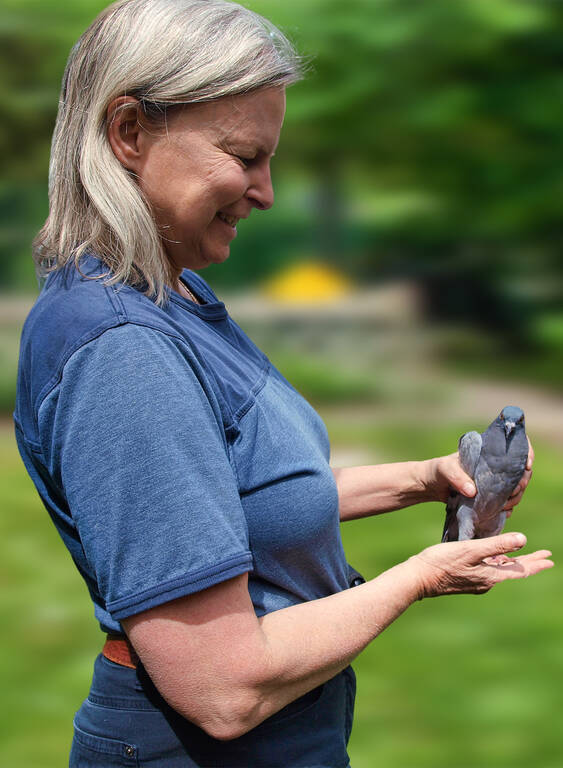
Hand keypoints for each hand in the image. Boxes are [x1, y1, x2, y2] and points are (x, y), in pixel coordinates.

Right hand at [411, 532, 552, 598]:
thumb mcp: (470, 550)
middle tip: (546, 557)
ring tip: (524, 556)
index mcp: (491, 576)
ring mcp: (476, 582)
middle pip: (514, 571)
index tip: (550, 559)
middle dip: (530, 562)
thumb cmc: (442, 562)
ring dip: (514, 561)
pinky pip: (489, 570)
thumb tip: (523, 539)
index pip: (520, 570)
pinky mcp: (466, 579)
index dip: (536, 564)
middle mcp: (486, 582)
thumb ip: (496, 545)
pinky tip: (495, 558)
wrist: (418, 578)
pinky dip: (498, 562)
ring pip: (501, 570)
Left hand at [423, 439, 534, 510]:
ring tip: (505, 505)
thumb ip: (456, 477)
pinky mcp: (491, 495)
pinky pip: (507, 500)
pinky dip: (508, 506)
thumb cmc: (437, 470)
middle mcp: (495, 465)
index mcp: (487, 451)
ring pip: (516, 486)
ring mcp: (494, 480)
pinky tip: (503, 512)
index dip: (526, 452)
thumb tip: (472, 491)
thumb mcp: (444, 470)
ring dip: (516, 496)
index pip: (514, 445)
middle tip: (513, 491)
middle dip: (522, 481)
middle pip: (520, 470)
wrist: (431, 486)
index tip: (526, 465)